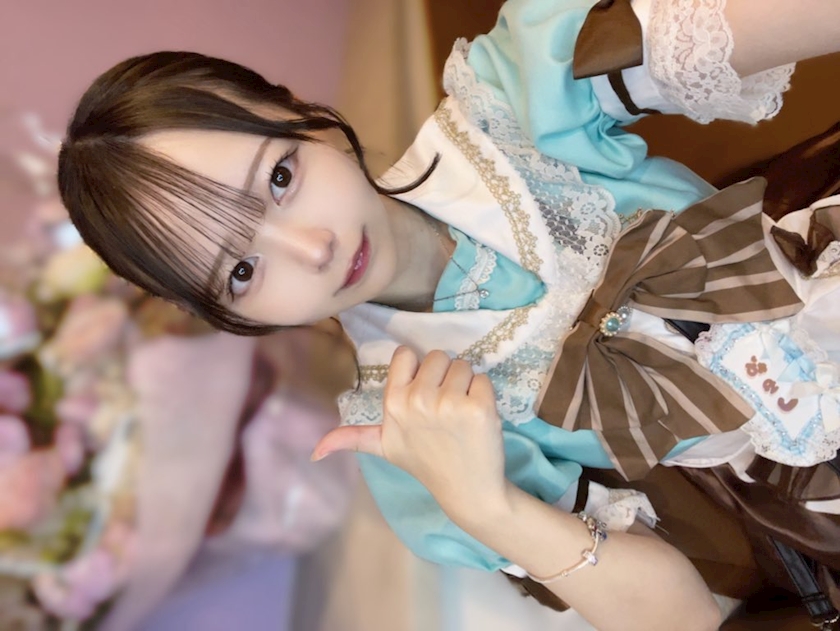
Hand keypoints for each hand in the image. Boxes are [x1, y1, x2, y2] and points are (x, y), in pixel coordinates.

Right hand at [312, 347, 506, 518]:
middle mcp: (418, 399)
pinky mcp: (479, 407)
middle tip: (445, 408)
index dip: (418, 369)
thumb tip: (314, 453)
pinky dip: (484, 394)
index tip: (422, 391)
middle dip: (445, 377)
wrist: (467, 490)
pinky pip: (483, 379)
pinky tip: (477, 419)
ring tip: (460, 414)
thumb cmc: (425, 463)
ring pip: (463, 365)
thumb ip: (351, 439)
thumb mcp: (384, 448)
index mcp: (393, 402)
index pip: (406, 354)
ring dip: (466, 385)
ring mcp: (450, 403)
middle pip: (439, 356)